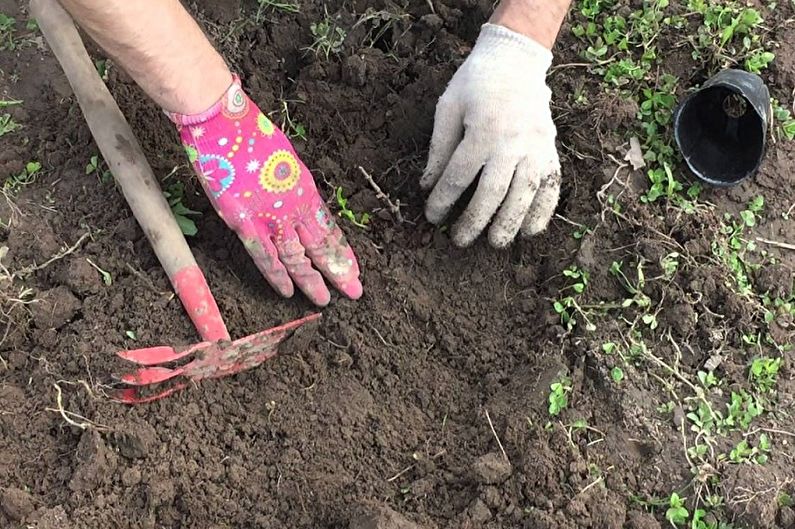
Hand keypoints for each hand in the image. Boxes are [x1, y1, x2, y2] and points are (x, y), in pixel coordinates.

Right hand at [169, 76, 361, 305]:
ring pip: (298, 257)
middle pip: (321, 247)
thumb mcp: (284, 159)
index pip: (329, 229)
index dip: (341, 251)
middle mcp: (295, 207)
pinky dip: (277, 275)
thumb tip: (297, 199)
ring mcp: (271, 217)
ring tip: (325, 300)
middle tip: (355, 292)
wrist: (222, 122)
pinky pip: (265, 256)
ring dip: (312, 280)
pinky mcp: (245, 223)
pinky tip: (289, 292)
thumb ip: (292, 184)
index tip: (353, 268)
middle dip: (339, 271)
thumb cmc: (250, 134)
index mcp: (306, 190)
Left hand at [420, 23, 560, 247]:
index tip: (432, 217)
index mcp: (482, 131)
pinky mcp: (550, 150)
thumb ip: (439, 149)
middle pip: (493, 192)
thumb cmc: (475, 83)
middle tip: (460, 241)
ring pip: (524, 194)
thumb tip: (428, 186)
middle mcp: (513, 142)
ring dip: (510, 223)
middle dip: (474, 220)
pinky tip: (530, 230)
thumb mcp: (448, 108)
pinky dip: (542, 210)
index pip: (458, 176)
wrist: (515, 59)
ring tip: (496, 242)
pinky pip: (550, 186)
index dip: (443, 201)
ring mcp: (536, 147)